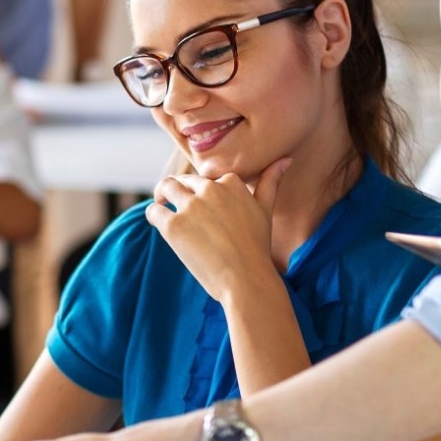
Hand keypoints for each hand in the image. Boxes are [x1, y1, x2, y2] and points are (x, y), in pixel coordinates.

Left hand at [145, 158, 290, 300]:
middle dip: (180, 191)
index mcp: (231, 182)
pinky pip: (154, 211)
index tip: (203, 206)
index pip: (208, 178)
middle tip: (176, 203)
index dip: (203, 190)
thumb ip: (271, 182)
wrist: (246, 280)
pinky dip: (154, 215)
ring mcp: (190, 206)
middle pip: (185, 181)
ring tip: (161, 204)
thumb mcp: (265, 210)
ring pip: (166, 187)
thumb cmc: (257, 248)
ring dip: (161, 194)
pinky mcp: (173, 226)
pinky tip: (158, 223)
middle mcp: (210, 189)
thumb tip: (286, 159)